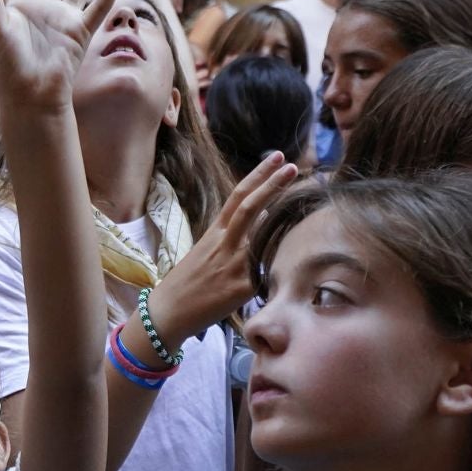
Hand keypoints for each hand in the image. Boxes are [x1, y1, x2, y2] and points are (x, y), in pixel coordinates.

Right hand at [142, 152, 300, 346]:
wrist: (169, 312)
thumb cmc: (189, 282)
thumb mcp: (207, 251)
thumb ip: (234, 235)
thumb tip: (266, 218)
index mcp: (216, 232)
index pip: (238, 196)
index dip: (259, 174)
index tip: (277, 158)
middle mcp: (225, 243)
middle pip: (249, 207)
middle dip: (271, 184)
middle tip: (293, 166)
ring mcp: (234, 264)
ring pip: (261, 235)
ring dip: (282, 217)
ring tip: (302, 202)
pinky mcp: (242, 288)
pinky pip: (267, 273)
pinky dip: (278, 267)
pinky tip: (295, 262)